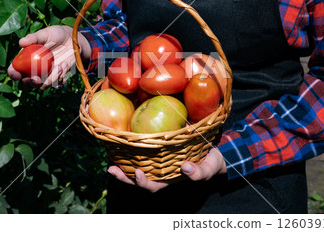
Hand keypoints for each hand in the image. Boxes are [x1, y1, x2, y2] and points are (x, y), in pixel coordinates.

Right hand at [7, 26, 90, 89]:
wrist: (72, 40)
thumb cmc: (55, 35)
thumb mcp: (45, 34)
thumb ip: (33, 38)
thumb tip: (21, 42)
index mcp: (26, 60)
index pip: (14, 70)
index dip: (13, 74)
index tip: (17, 75)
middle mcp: (34, 70)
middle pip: (27, 83)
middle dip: (31, 83)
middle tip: (38, 79)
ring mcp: (46, 76)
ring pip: (43, 86)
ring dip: (51, 79)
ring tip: (60, 66)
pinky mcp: (57, 78)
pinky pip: (57, 83)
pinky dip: (61, 75)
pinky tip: (65, 64)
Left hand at [107, 147, 226, 192]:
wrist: (213, 150)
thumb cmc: (210, 162)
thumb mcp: (209, 169)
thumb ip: (199, 173)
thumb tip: (185, 168)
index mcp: (170, 179)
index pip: (153, 186)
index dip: (143, 183)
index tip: (137, 174)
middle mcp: (160, 171)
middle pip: (138, 177)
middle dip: (124, 175)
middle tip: (112, 168)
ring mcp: (156, 160)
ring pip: (136, 163)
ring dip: (122, 161)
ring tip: (110, 156)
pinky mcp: (156, 147)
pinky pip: (140, 149)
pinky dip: (129, 146)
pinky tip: (121, 138)